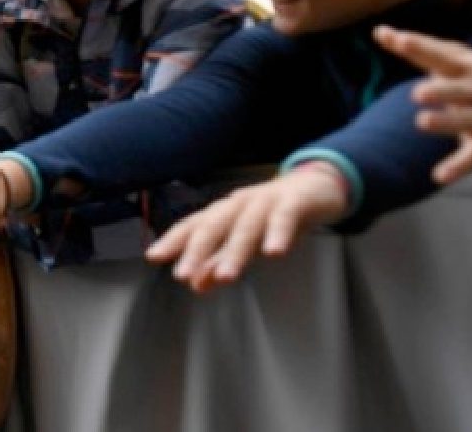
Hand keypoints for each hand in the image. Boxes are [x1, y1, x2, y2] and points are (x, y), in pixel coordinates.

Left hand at [145, 164, 349, 292]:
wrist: (317, 187)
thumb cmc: (274, 216)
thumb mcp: (247, 241)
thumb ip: (220, 261)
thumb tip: (195, 284)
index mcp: (224, 213)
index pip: (193, 225)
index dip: (173, 240)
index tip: (154, 257)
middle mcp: (239, 204)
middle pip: (214, 226)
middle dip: (197, 251)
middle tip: (184, 276)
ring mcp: (265, 201)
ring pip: (246, 226)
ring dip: (235, 251)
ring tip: (225, 277)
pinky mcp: (294, 202)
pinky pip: (285, 218)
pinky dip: (278, 233)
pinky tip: (274, 252)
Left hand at [375, 25, 471, 183]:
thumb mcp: (455, 60)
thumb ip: (417, 49)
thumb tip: (379, 31)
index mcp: (468, 66)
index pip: (441, 55)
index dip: (421, 47)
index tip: (400, 40)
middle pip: (460, 90)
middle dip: (442, 90)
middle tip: (417, 92)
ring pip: (467, 121)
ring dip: (447, 122)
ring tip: (421, 121)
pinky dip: (459, 166)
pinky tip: (439, 176)